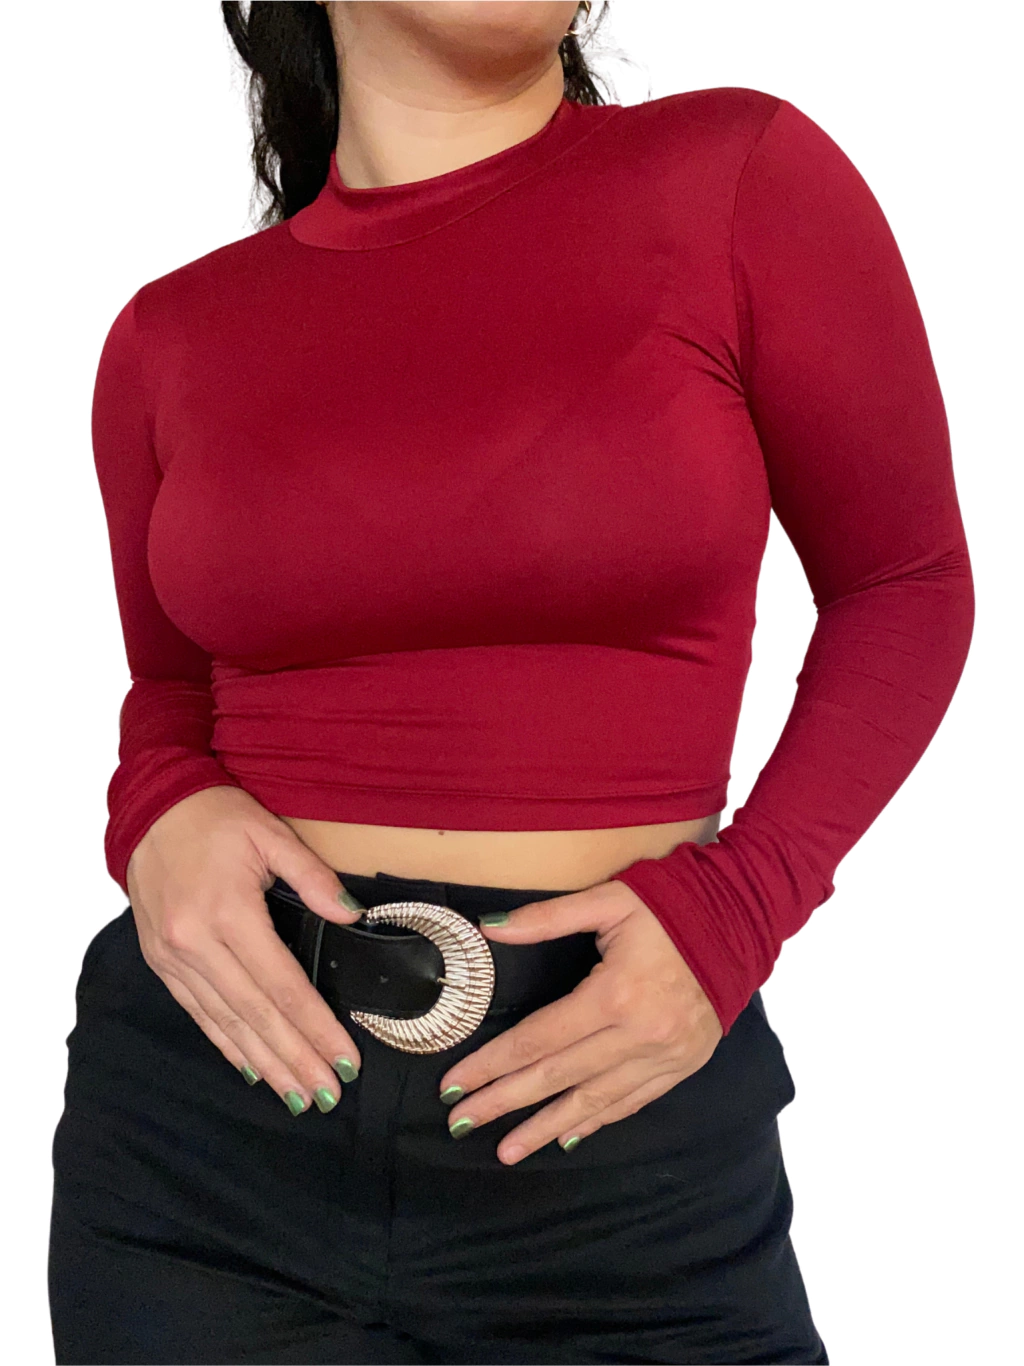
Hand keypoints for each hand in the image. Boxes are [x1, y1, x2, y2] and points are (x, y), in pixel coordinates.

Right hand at [126, 785, 362, 1114]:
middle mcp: (195, 943)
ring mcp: (173, 957)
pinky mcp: (161, 962)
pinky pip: (198, 1012)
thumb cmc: (216, 816)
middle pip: (256, 1014)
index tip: (345, 1058)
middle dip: (295, 1057)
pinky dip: (226, 1044)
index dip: (316, 1027)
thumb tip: (354, 915)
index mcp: (227, 912)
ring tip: (297, 1095)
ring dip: (264, 1062)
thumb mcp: (271, 834)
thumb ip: (313, 877)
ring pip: (225, 1022)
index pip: (283, 985)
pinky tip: (251, 1068)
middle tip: (327, 1093)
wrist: (150, 808)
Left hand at [438, 879, 722, 1163]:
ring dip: (546, 1127)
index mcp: (615, 994)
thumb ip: (547, 918)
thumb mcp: (608, 900)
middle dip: (505, 1101)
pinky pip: (631, 1102)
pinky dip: (597, 1121)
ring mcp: (664, 1057)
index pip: (539, 1038)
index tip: (455, 1082)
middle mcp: (639, 1035)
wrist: (741, 922)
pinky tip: (568, 1136)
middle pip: (557, 1076)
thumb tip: (489, 926)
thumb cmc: (670, 906)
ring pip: (593, 1101)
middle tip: (462, 1122)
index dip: (493, 1063)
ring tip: (507, 1150)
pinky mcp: (683, 1066)